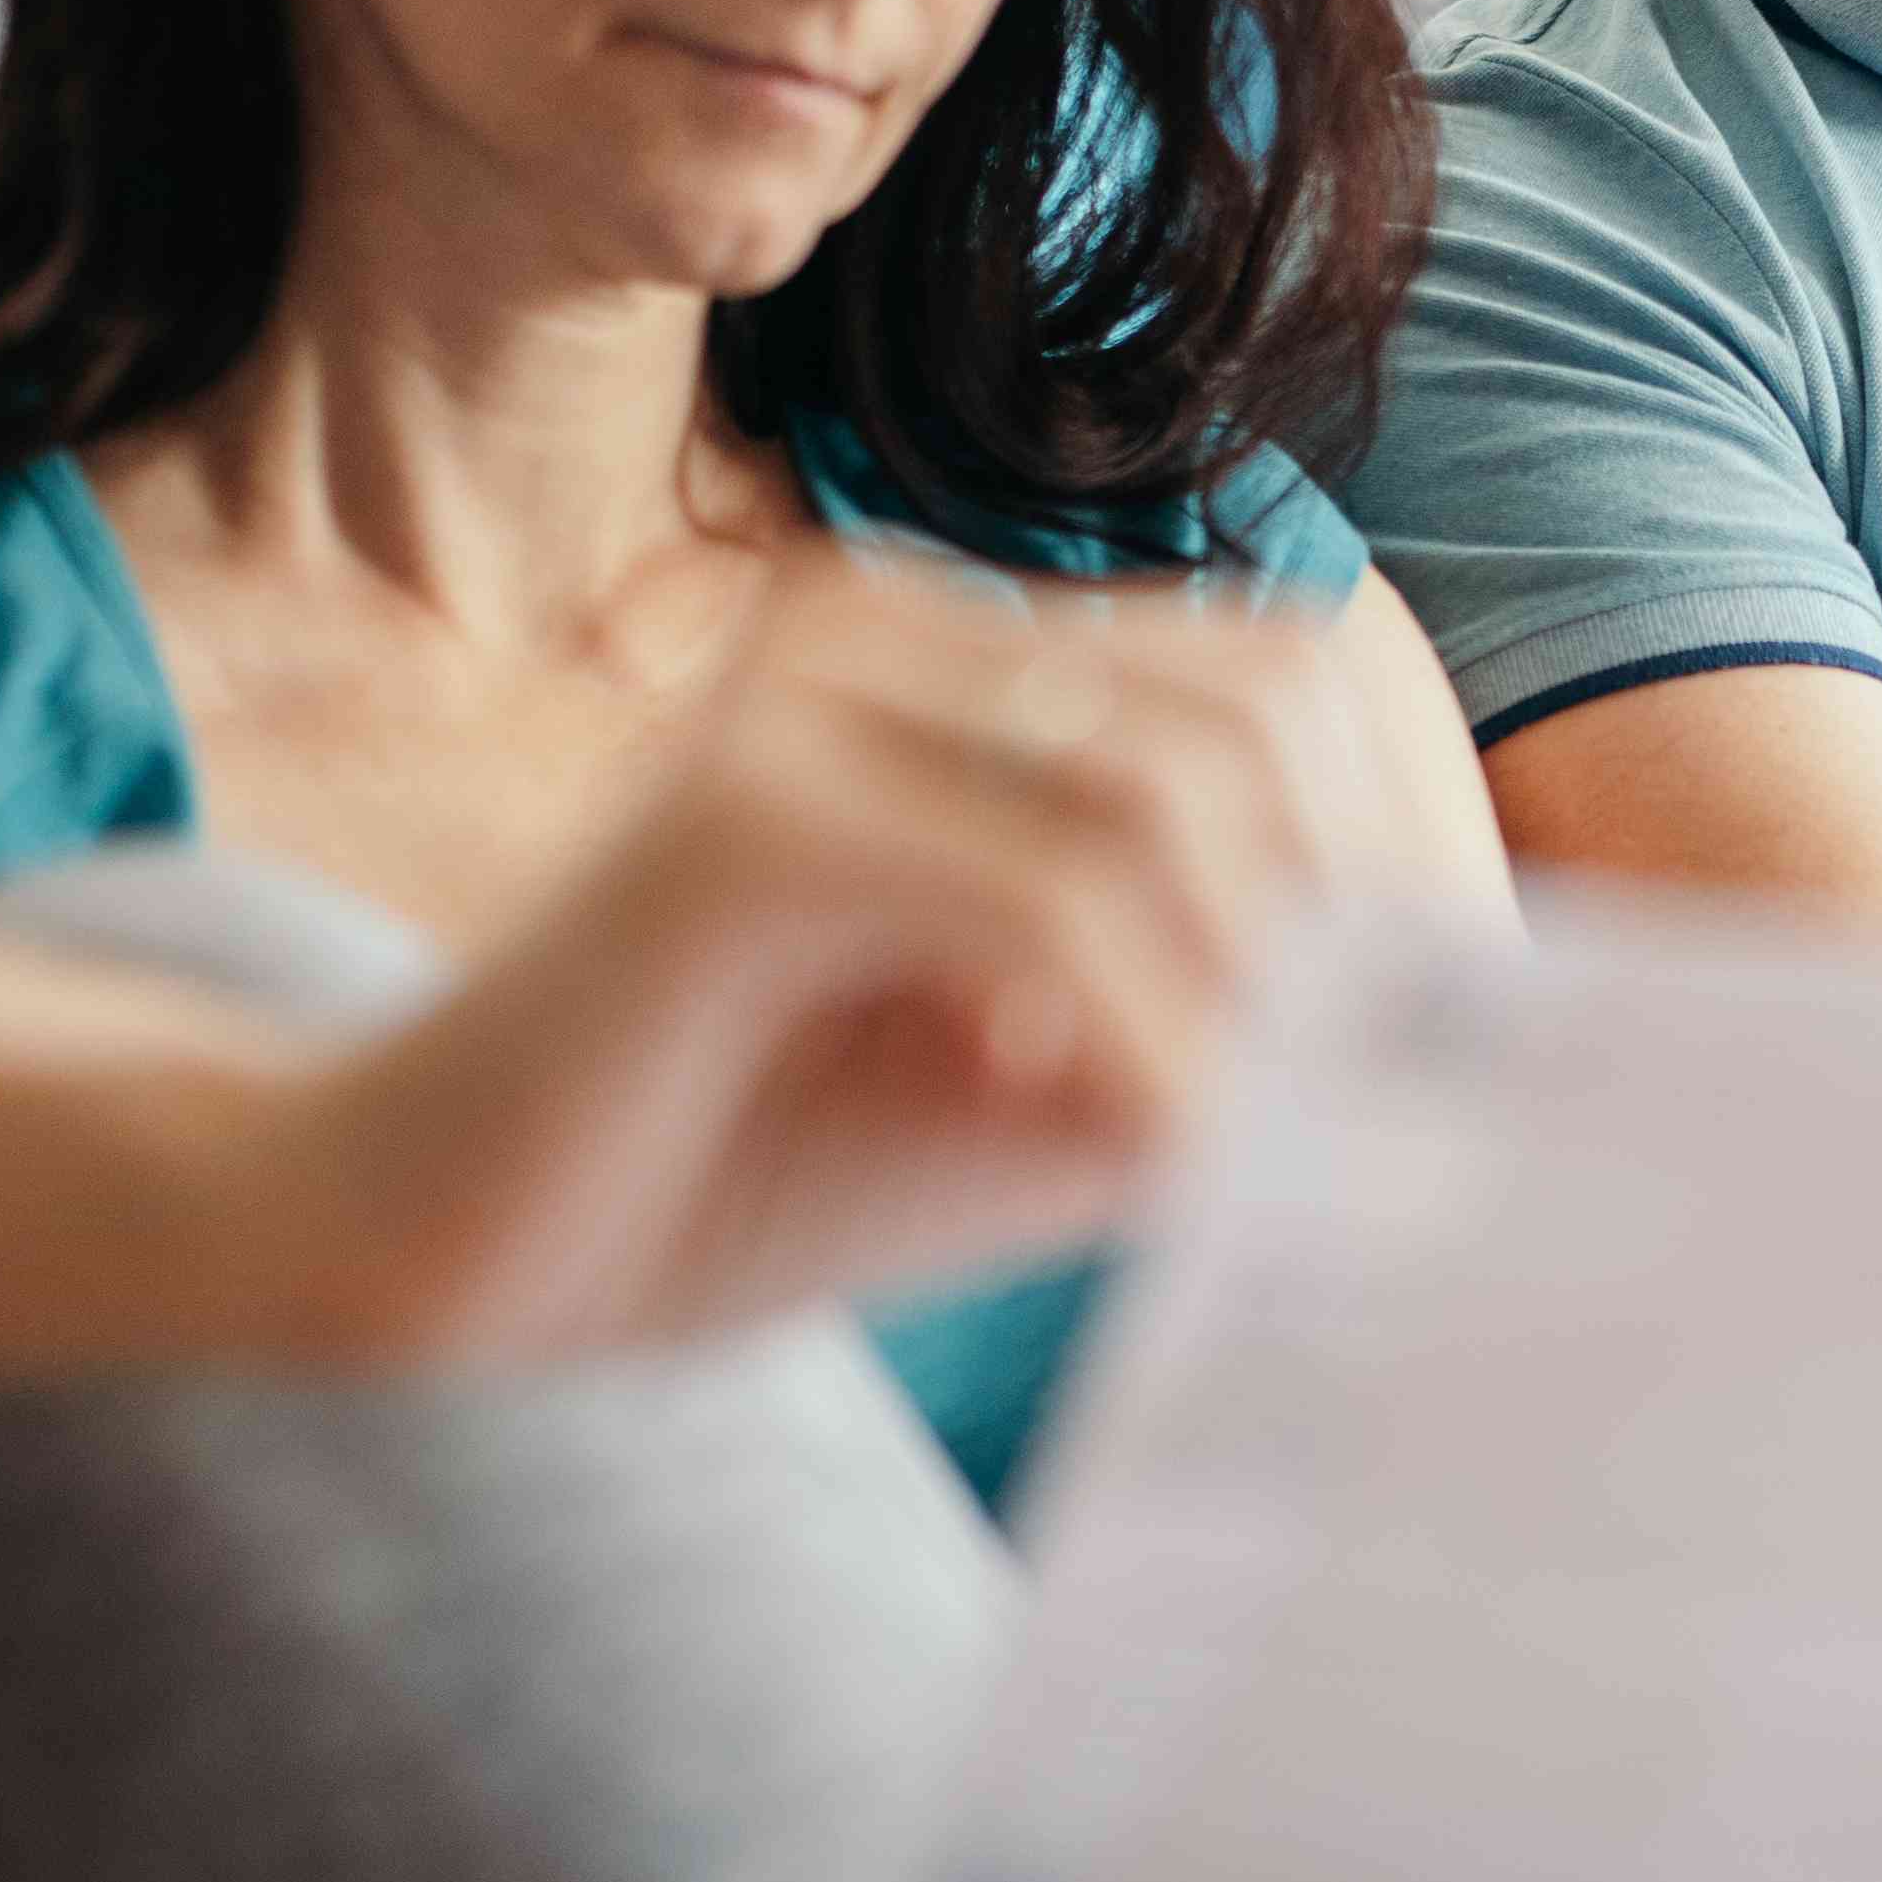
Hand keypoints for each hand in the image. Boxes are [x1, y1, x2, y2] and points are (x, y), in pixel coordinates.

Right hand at [278, 550, 1395, 1356]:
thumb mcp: (1026, 1095)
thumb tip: (1452, 1033)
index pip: (1280, 675)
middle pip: (1260, 710)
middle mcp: (880, 631)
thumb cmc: (719, 1168)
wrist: (415, 1251)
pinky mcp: (742, 822)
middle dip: (1364, 912)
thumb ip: (1210, 1033)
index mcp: (949, 660)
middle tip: (1391, 1098)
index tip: (1466, 1025)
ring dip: (1260, 997)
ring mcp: (802, 703)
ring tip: (1258, 1147)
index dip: (1407, 838)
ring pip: (1174, 803)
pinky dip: (1149, 1044)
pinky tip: (1160, 1156)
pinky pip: (1045, 909)